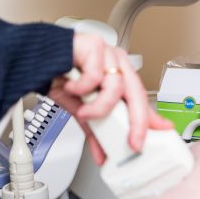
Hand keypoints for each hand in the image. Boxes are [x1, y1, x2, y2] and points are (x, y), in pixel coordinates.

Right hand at [48, 33, 172, 164]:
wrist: (37, 60)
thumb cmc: (60, 77)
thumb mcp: (82, 108)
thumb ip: (95, 128)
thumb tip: (102, 153)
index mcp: (118, 74)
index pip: (140, 97)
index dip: (151, 116)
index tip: (163, 132)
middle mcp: (116, 63)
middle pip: (136, 92)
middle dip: (137, 121)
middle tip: (133, 141)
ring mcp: (107, 53)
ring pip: (116, 86)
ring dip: (99, 107)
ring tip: (84, 112)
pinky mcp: (94, 45)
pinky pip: (95, 75)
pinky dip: (81, 87)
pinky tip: (71, 87)